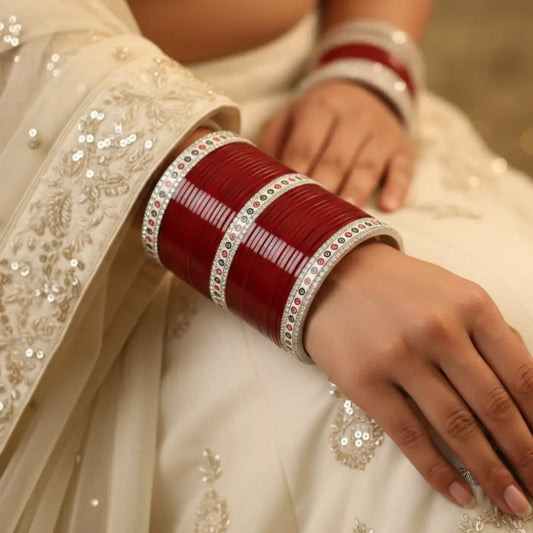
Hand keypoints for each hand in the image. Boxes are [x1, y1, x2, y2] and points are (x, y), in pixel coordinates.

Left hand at [259, 80, 412, 211]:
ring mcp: (380, 133)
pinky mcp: (401, 147)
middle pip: (336, 159)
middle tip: (312, 218)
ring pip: (368, 165)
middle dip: (324, 187)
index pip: (305, 145)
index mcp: (320, 107)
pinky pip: (403, 167)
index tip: (285, 201)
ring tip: (346, 215)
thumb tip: (256, 181)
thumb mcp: (289, 116)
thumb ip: (273, 143)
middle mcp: (353, 117)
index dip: (296, 174)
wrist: (365, 87)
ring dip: (357, 190)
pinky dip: (398, 187)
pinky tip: (389, 207)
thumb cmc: (317, 114)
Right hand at [305, 241, 532, 516]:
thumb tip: (524, 388)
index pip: (521, 375)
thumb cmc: (398, 286)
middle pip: (493, 406)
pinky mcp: (365, 381)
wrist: (333, 275)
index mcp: (470, 305)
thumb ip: (488, 333)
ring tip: (511, 501)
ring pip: (456, 426)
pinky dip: (437, 470)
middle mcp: (438, 330)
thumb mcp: (452, 291)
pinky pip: (409, 434)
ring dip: (489, 471)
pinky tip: (459, 494)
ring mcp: (399, 357)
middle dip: (523, 455)